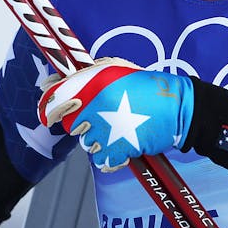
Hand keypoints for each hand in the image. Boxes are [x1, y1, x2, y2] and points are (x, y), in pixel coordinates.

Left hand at [38, 58, 194, 170]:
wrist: (179, 108)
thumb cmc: (148, 87)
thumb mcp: (116, 68)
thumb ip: (84, 74)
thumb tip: (51, 83)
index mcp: (95, 81)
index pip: (55, 98)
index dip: (48, 108)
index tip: (48, 115)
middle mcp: (97, 103)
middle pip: (72, 125)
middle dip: (84, 124)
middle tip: (105, 118)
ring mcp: (107, 127)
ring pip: (87, 143)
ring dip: (99, 140)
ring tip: (119, 129)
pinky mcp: (118, 147)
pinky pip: (101, 159)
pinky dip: (110, 156)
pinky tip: (123, 144)